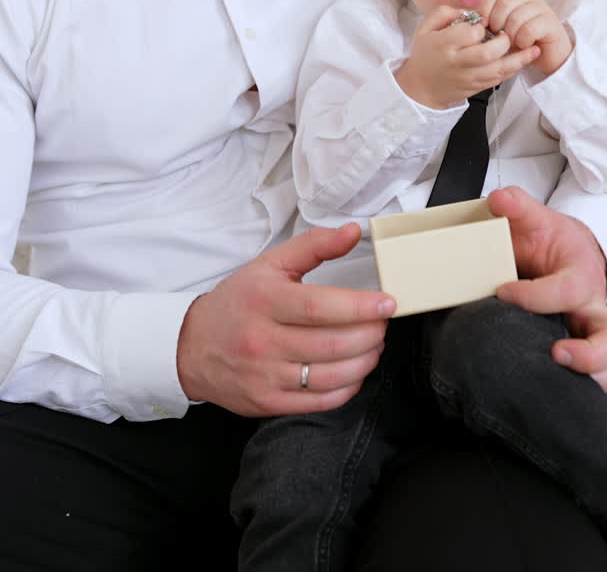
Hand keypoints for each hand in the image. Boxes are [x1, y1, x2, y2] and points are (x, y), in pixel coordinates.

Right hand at [176, 223, 395, 415]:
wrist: (192, 346)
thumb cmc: (237, 302)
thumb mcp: (270, 264)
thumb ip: (314, 246)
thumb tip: (354, 232)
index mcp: (264, 300)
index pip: (319, 307)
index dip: (359, 307)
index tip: (387, 303)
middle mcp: (263, 340)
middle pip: (330, 344)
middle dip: (369, 335)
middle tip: (383, 324)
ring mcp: (265, 376)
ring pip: (329, 376)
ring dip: (364, 362)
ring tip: (374, 346)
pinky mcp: (268, 403)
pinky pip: (318, 402)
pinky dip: (346, 389)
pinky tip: (355, 372)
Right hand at [394, 5, 540, 107]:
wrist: (421, 87)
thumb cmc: (425, 54)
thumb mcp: (425, 28)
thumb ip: (444, 13)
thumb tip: (468, 11)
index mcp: (444, 45)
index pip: (470, 32)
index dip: (482, 25)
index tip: (484, 22)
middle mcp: (457, 62)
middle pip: (487, 53)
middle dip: (503, 41)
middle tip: (507, 33)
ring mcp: (468, 77)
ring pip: (498, 70)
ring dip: (518, 59)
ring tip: (533, 49)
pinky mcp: (476, 87)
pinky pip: (499, 80)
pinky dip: (513, 70)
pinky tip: (523, 61)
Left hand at [479, 0, 572, 76]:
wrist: (550, 56)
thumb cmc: (523, 44)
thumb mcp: (504, 31)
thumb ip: (492, 23)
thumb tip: (475, 23)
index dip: (486, 10)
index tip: (484, 26)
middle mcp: (528, 0)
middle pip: (504, 3)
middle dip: (497, 23)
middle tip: (498, 38)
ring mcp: (541, 9)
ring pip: (516, 16)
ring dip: (510, 35)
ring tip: (512, 44)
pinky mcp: (550, 23)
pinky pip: (530, 28)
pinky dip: (523, 40)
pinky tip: (524, 45)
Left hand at [487, 186, 606, 391]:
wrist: (565, 255)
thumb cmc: (550, 240)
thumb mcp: (535, 218)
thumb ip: (517, 205)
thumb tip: (500, 200)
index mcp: (581, 275)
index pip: (569, 291)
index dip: (536, 296)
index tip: (503, 292)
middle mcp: (593, 310)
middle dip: (592, 355)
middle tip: (555, 354)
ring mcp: (591, 335)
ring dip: (592, 380)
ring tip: (553, 382)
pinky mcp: (583, 354)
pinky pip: (595, 380)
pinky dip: (578, 390)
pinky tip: (543, 389)